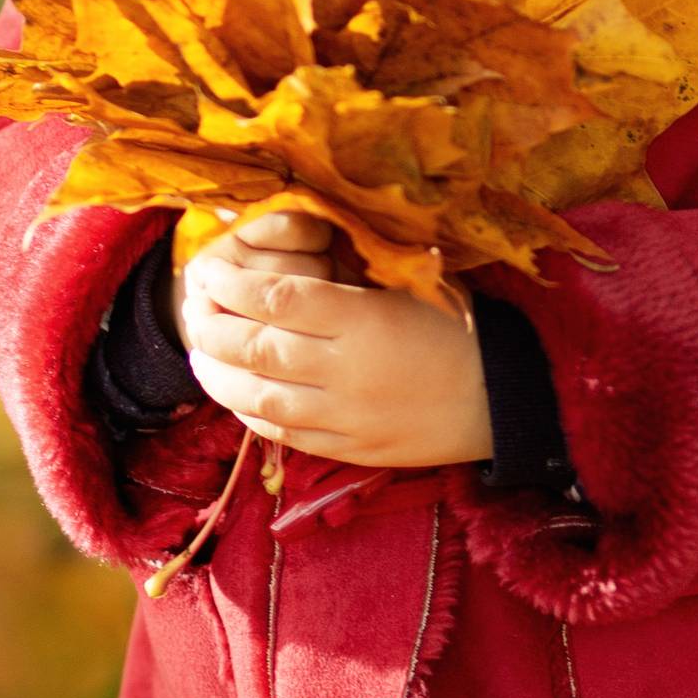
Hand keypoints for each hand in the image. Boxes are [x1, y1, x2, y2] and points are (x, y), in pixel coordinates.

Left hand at [175, 209, 493, 468]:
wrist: (504, 397)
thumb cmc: (460, 325)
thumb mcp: (410, 283)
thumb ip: (350, 273)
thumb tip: (287, 247)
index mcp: (366, 320)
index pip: (278, 299)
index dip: (234, 285)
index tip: (210, 272)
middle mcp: (348, 371)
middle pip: (258, 350)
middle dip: (213, 330)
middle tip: (193, 311)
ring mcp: (347, 418)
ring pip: (261, 399)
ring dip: (219, 378)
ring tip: (200, 356)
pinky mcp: (352, 450)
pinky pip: (285, 435)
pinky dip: (251, 414)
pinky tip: (237, 396)